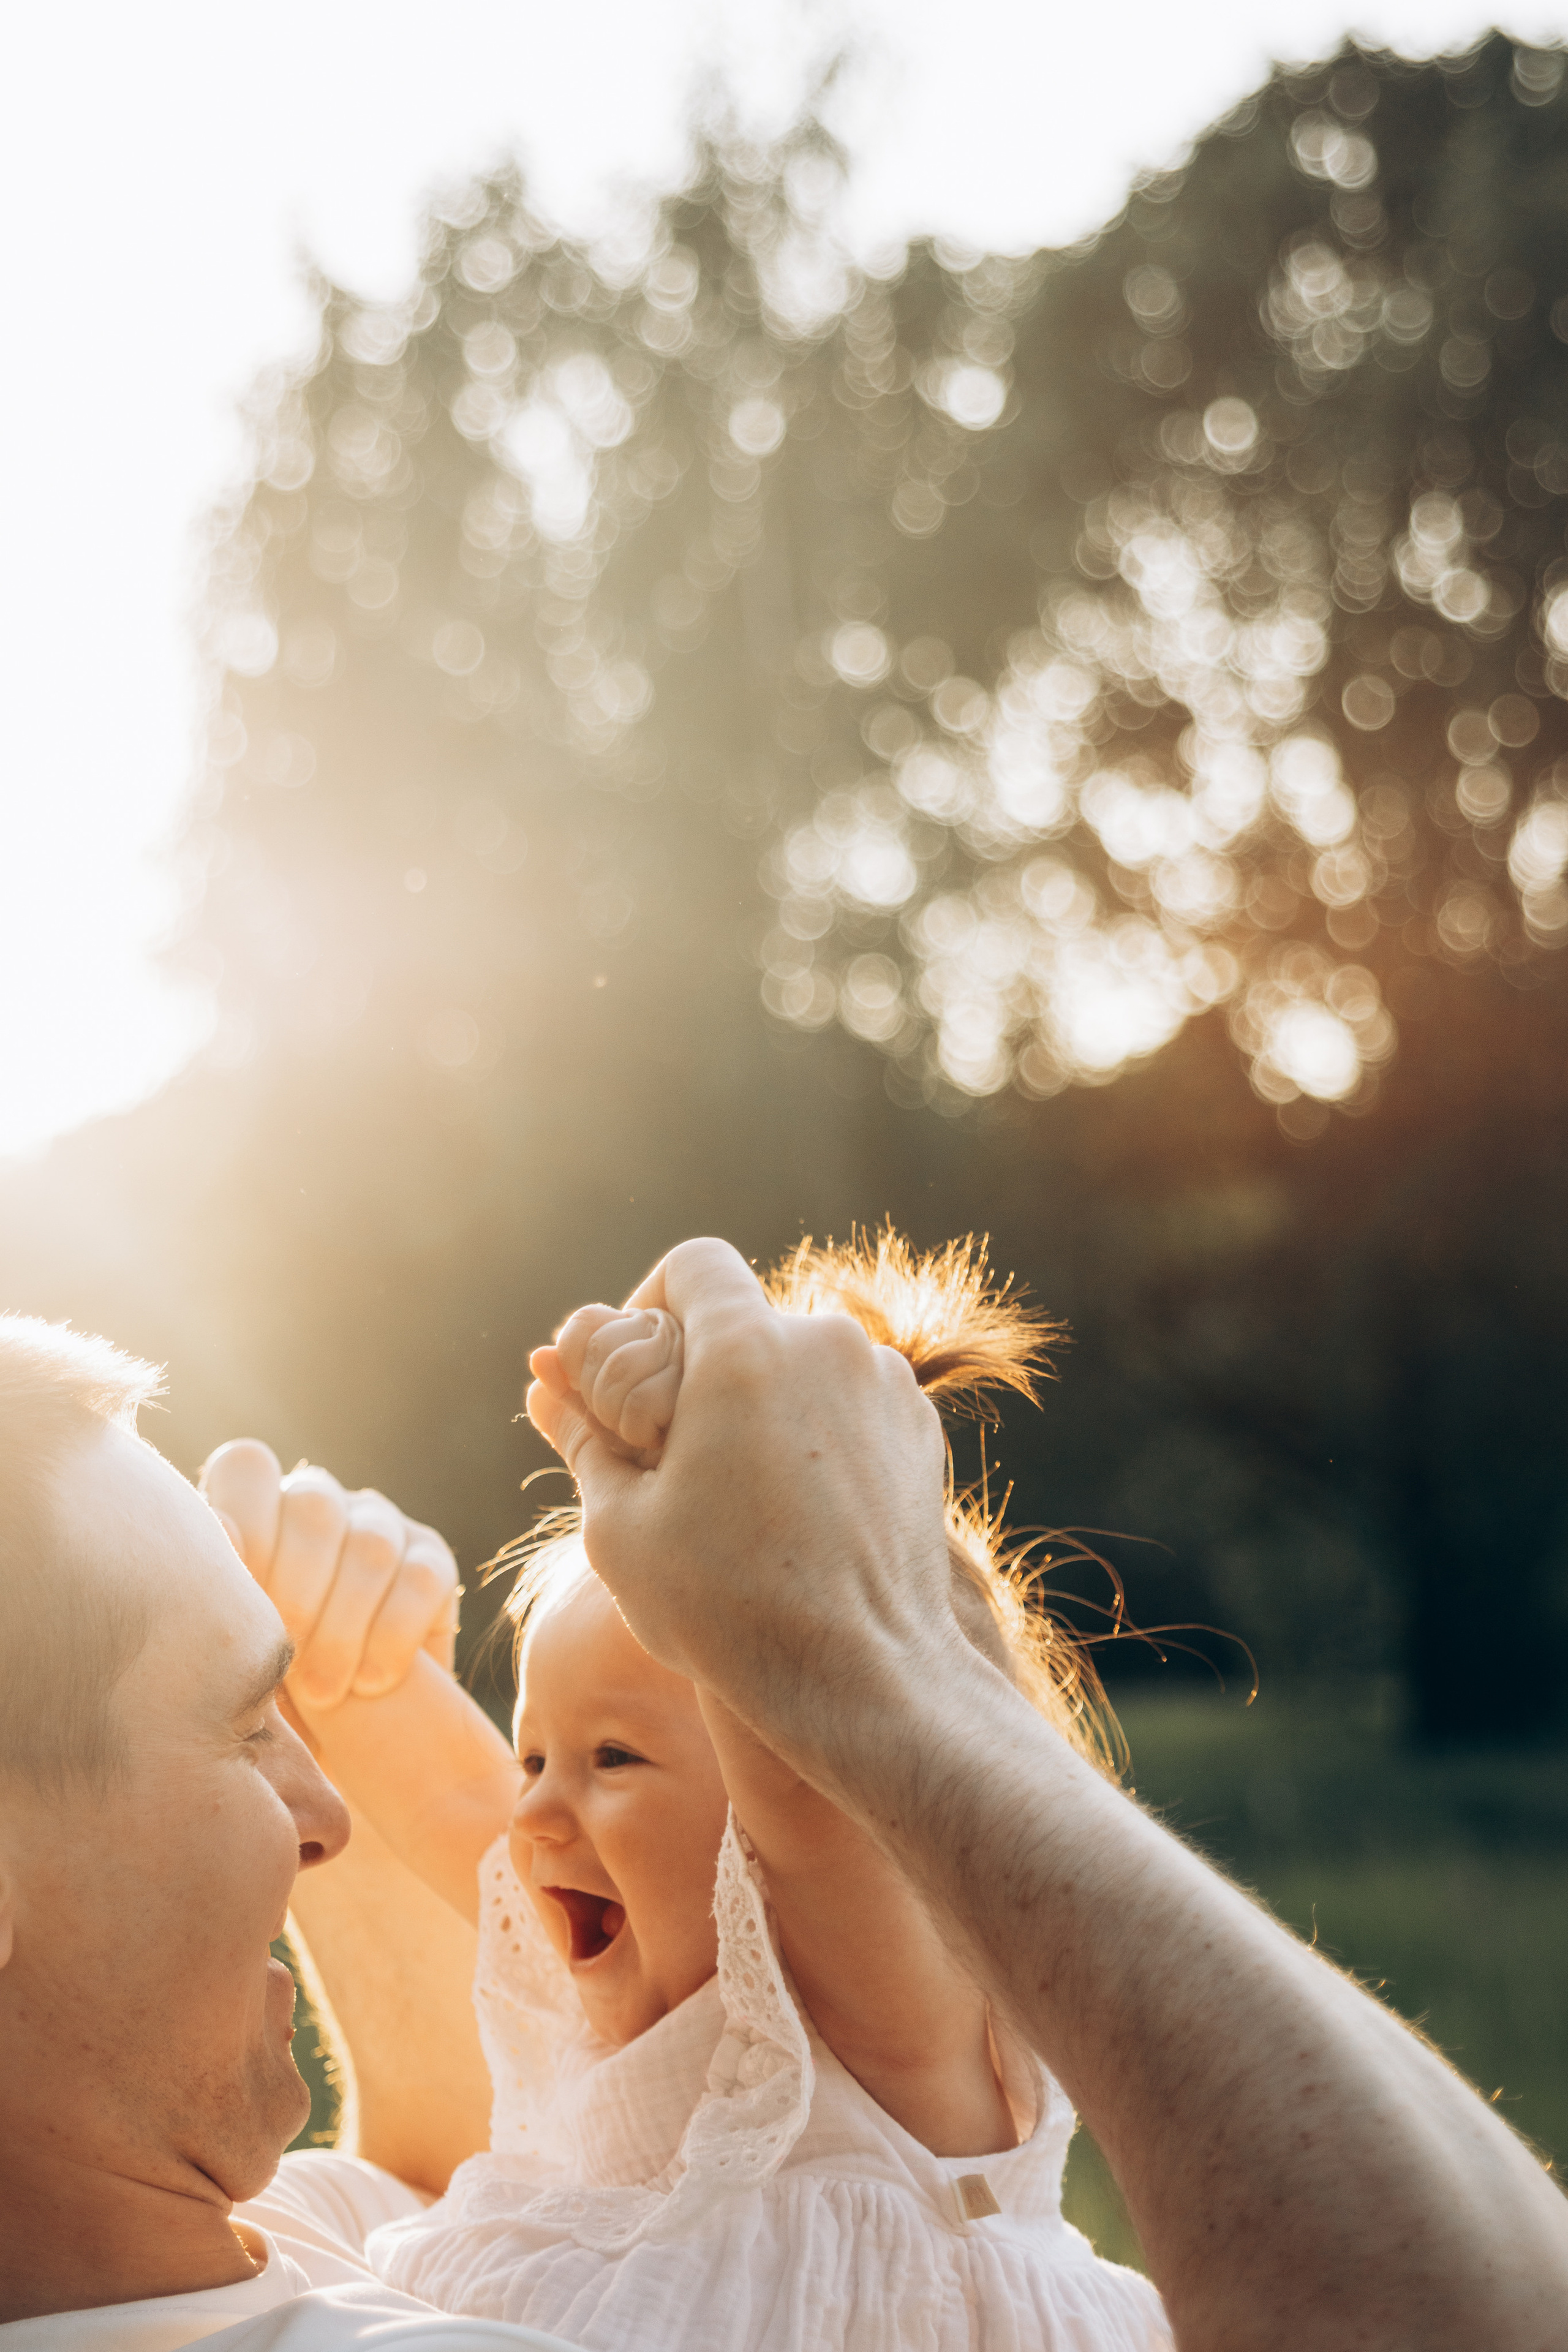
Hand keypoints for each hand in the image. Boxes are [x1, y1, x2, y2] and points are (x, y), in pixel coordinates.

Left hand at [200, 1440, 460, 1713]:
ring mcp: (381, 1525)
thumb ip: (216, 1600)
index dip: (243, 1524)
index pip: (248, 1468)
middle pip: (313, 1508)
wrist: (331, 1745)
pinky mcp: (432, 1559)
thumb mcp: (225, 1657)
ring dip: (343, 1627)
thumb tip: (220, 1535)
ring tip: (323, 1694)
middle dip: (296, 1594)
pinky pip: (421, 1579)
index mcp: (256, 1510)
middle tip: (283, 1667)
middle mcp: (320, 1503)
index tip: (233, 1605)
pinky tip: (371, 1683)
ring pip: (371, 1545)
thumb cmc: (258, 1700)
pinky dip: (392, 1636)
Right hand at [525, 1239, 961, 1768]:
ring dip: (759, 1405)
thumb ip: (584, 1436)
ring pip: (800, 1363)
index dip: (650, 1304)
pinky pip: (847, 1403)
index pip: (693, 1265)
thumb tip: (544, 1379)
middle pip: (747, 1320)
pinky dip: (812, 1434)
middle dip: (701, 1371)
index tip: (634, 1379)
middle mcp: (828, 1346)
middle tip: (670, 1456)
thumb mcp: (622, 1526)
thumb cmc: (727, 1610)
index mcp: (747, 1351)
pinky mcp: (919, 1432)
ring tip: (733, 1498)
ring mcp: (885, 1387)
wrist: (867, 1682)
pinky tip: (792, 1513)